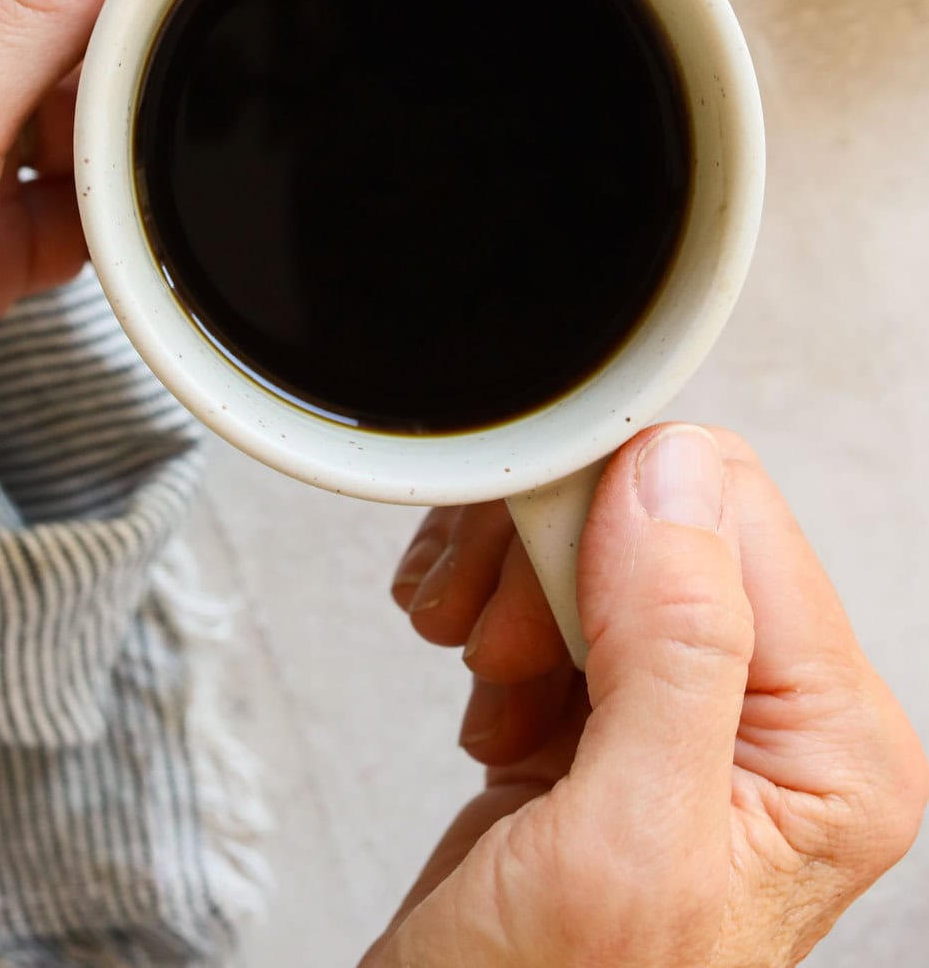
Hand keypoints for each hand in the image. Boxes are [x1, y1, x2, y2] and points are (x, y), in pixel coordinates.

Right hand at [372, 425, 927, 966]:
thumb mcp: (622, 846)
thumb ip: (674, 650)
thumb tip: (672, 471)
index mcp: (834, 743)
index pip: (733, 511)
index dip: (606, 515)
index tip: (517, 574)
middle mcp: (783, 717)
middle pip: (662, 514)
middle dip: (550, 558)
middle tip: (491, 645)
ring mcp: (700, 713)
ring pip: (603, 542)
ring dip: (514, 590)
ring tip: (482, 676)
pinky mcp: (623, 714)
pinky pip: (566, 598)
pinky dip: (501, 626)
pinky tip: (490, 703)